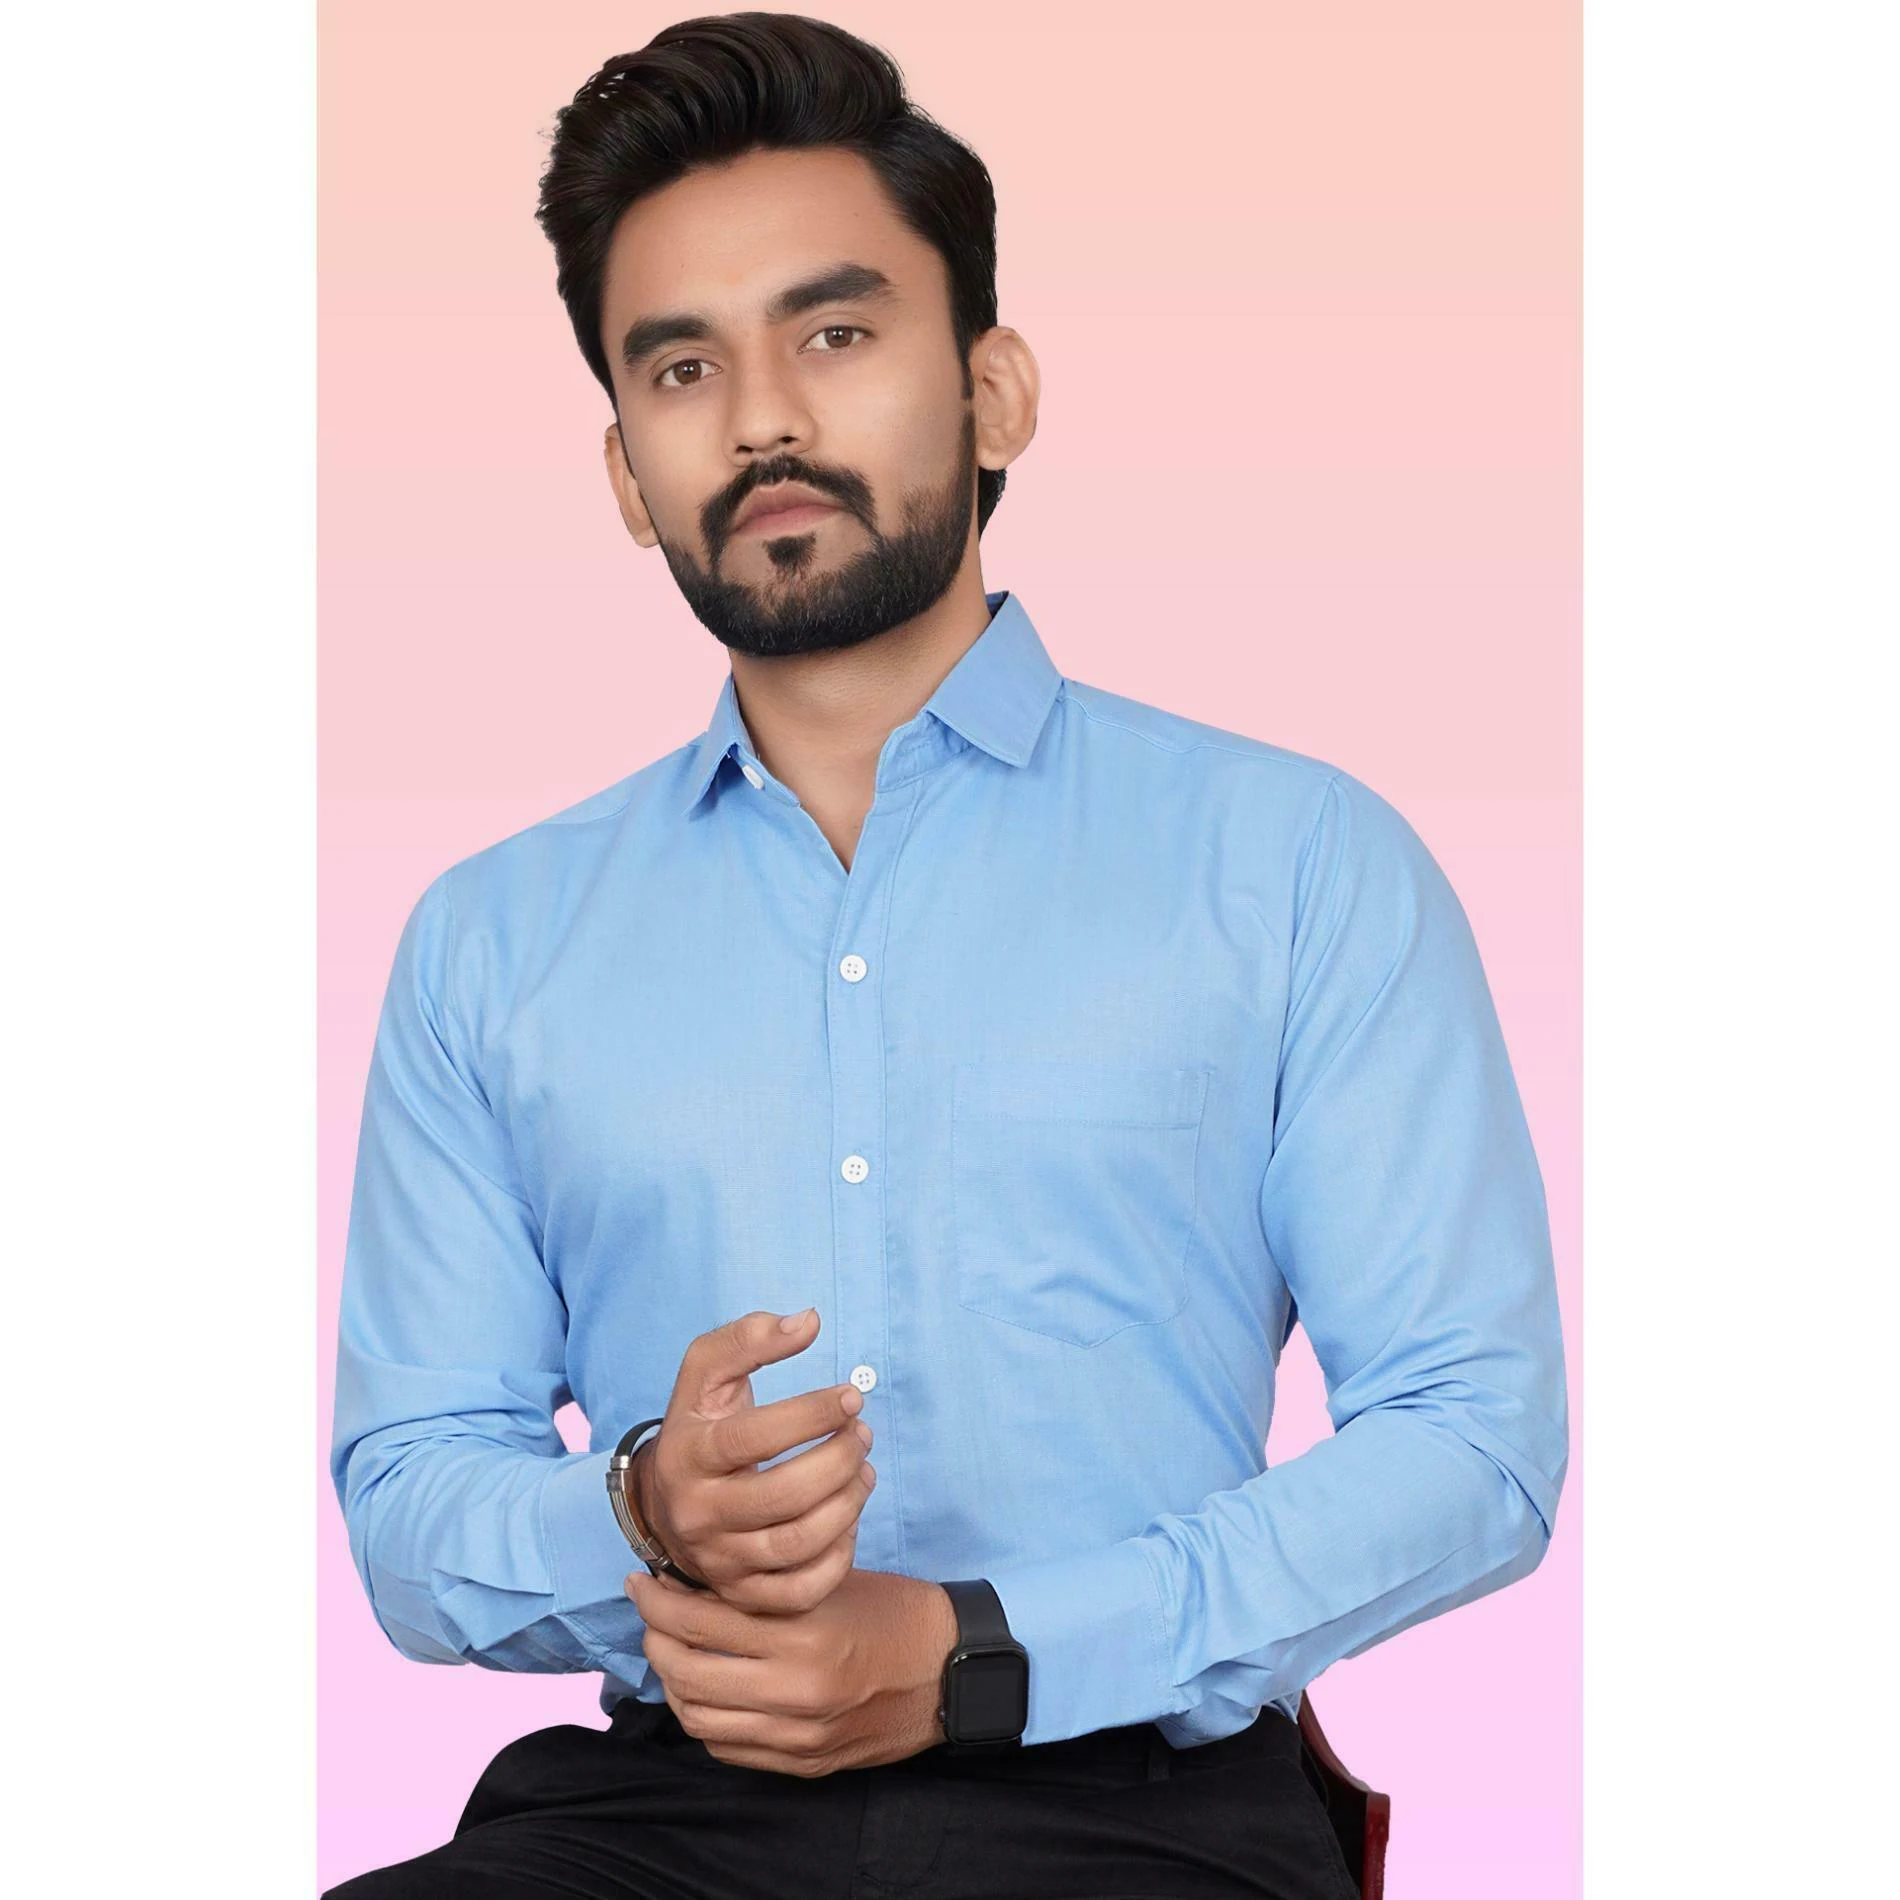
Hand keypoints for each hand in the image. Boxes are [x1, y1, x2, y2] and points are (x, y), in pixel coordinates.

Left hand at [626, 1565, 958, 1777]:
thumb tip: (698, 1578)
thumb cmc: (893, 1612)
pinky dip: (703, 1718)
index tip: (642, 1580)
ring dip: (671, 1683)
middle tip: (649, 1613)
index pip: (703, 1619)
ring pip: (699, 1718)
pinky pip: (728, 1748)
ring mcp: (799, 1736)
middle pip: (688, 1674)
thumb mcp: (831, 1582)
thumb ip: (768, 1587)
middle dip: (655, 1639)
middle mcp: (796, 1690)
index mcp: (805, 1634)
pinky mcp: (804, 1764)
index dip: (660, 1599)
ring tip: (669, 1651)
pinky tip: (703, 1690)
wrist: (950, 1671)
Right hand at [636, 1308, 876, 1613]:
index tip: (851, 1397)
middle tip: (863, 1435)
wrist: (667, 1501)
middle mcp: (698, 1513)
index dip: (809, 1415)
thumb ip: (749, 1338)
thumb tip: (807, 1321)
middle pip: (782, 1496)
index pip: (751, 1437)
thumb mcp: (706, 1373)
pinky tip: (849, 1517)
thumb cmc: (701, 1425)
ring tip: (865, 1470)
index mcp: (687, 1454)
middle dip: (838, 1462)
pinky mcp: (743, 1594)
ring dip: (848, 1503)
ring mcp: (720, 1559)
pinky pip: (802, 1591)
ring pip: (797, 1544)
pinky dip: (840, 1556)